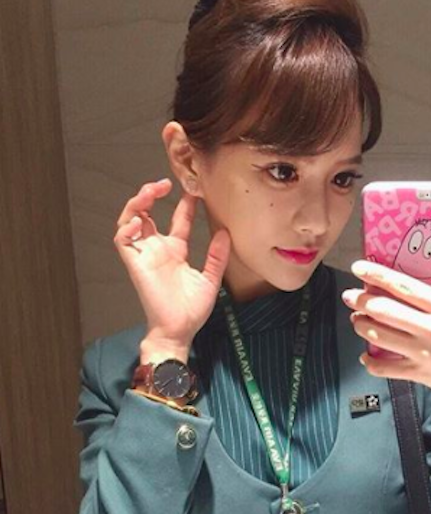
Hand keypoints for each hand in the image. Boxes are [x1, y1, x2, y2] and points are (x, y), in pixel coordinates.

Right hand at [114, 178, 230, 355]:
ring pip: (130, 220)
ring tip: (150, 191)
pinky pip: (122, 240)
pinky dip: (127, 227)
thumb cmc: (191, 310)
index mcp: (175, 251)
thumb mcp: (210, 278)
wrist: (178, 330)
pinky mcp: (135, 264)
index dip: (184, 204)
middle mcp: (158, 250)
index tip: (195, 190)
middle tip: (166, 183)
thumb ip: (217, 255)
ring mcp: (145, 255)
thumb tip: (225, 232)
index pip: (177, 220)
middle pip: (147, 213)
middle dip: (152, 195)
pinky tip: (140, 219)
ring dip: (137, 203)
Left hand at [342, 260, 430, 407]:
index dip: (378, 276)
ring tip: (357, 320)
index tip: (359, 268)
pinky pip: (383, 367)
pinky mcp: (419, 373)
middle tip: (350, 296)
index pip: (405, 287)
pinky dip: (369, 360)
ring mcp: (425, 353)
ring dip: (361, 325)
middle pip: (386, 310)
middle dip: (361, 300)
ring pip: (379, 336)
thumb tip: (396, 290)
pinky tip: (366, 354)